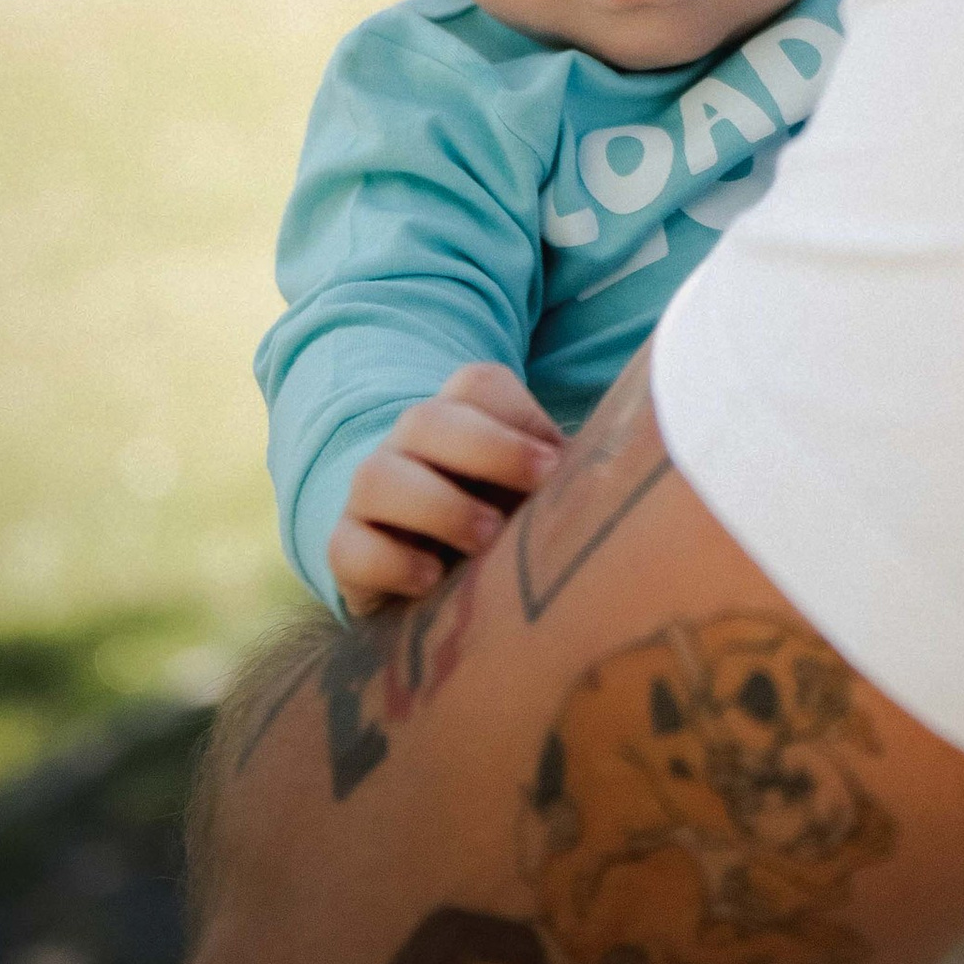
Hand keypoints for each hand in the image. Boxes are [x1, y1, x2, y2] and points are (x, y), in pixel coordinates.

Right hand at [328, 361, 563, 613]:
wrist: (433, 578)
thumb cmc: (504, 522)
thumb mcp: (537, 495)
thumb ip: (567, 480)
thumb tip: (618, 482)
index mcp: (461, 417)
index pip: (477, 384)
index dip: (518, 415)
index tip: (556, 464)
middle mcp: (408, 445)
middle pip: (426, 419)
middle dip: (486, 449)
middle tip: (536, 488)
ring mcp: (369, 495)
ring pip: (376, 476)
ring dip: (437, 505)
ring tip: (486, 538)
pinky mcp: (346, 550)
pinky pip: (347, 545)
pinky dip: (391, 561)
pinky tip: (432, 580)